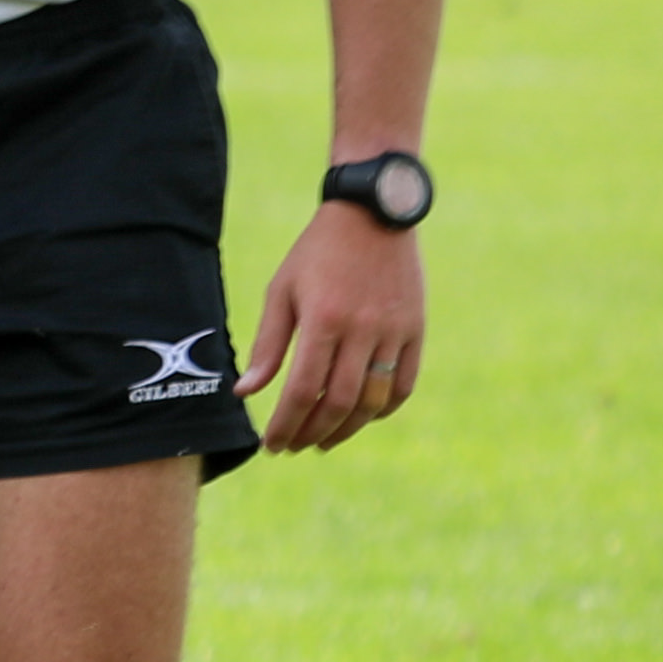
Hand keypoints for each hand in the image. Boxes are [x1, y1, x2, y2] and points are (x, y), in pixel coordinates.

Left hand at [242, 207, 425, 452]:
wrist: (373, 214)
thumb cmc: (316, 253)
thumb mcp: (281, 291)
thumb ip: (268, 345)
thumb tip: (246, 392)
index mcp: (324, 321)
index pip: (301, 391)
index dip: (285, 424)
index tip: (272, 445)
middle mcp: (363, 331)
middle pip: (339, 403)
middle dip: (313, 432)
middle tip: (294, 447)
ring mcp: (394, 332)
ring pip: (374, 399)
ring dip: (348, 428)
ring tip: (324, 440)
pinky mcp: (416, 329)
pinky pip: (404, 383)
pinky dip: (384, 407)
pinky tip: (362, 417)